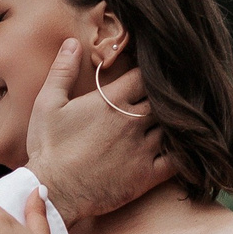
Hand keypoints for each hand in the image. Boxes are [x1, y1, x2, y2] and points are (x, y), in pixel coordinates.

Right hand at [24, 38, 172, 224]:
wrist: (53, 191)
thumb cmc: (48, 148)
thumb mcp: (48, 104)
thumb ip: (62, 71)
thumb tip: (71, 42)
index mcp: (111, 101)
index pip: (143, 76)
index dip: (148, 74)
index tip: (148, 75)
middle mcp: (132, 121)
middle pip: (163, 100)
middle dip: (166, 97)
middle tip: (169, 97)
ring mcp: (142, 149)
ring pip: (173, 128)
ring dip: (176, 123)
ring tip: (179, 121)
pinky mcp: (146, 175)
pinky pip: (177, 161)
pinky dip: (184, 153)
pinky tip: (185, 149)